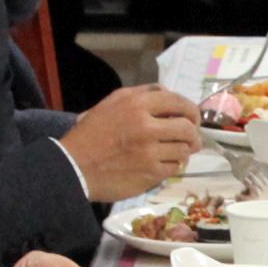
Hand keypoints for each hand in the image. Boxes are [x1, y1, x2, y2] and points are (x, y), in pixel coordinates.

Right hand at [61, 85, 201, 196]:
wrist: (74, 167)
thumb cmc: (91, 135)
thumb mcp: (111, 103)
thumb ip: (141, 95)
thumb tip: (169, 93)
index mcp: (136, 104)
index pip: (179, 102)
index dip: (192, 111)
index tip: (192, 119)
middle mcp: (146, 125)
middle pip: (187, 127)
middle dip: (193, 134)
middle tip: (192, 139)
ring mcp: (149, 151)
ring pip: (184, 150)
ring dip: (183, 151)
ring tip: (176, 152)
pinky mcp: (150, 173)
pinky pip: (174, 168)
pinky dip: (173, 166)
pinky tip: (164, 164)